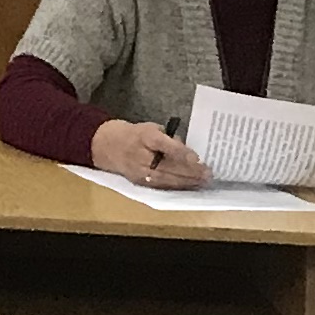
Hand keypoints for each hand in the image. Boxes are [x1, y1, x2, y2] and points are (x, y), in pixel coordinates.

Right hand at [91, 118, 207, 188]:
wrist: (106, 146)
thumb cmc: (135, 134)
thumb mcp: (151, 128)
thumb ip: (169, 138)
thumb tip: (187, 152)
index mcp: (143, 136)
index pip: (164, 145)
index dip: (181, 152)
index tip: (197, 158)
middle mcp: (140, 155)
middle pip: (168, 166)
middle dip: (190, 171)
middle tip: (208, 173)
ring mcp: (138, 171)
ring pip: (166, 178)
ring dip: (186, 181)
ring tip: (203, 182)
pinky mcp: (138, 181)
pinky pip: (161, 185)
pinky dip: (177, 186)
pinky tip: (189, 186)